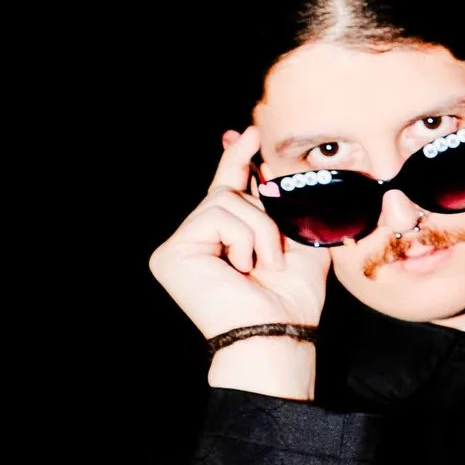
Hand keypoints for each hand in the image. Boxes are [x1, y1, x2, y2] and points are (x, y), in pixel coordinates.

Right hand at [149, 127, 327, 392]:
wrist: (280, 331)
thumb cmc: (292, 296)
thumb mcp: (295, 237)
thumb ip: (278, 203)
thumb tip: (259, 163)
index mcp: (221, 241)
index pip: (226, 190)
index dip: (235, 159)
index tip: (246, 133)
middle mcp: (193, 242)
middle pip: (227, 191)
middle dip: (263, 216)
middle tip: (274, 257)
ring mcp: (178, 247)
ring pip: (225, 200)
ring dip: (259, 230)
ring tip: (264, 266)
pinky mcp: (170, 254)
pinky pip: (215, 214)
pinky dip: (243, 237)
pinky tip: (243, 268)